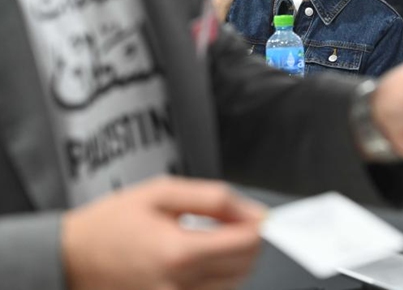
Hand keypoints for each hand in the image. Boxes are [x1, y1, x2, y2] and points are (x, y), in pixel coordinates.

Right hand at [62, 176, 265, 289]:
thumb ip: (214, 199)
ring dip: (236, 260)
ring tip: (215, 238)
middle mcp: (180, 285)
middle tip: (236, 222)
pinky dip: (219, 277)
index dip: (260, 226)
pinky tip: (204, 259)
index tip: (258, 215)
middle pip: (246, 267)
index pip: (247, 245)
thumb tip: (252, 212)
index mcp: (179, 252)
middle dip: (250, 242)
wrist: (70, 257)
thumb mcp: (162, 193)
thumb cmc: (111, 223)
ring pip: (234, 284)